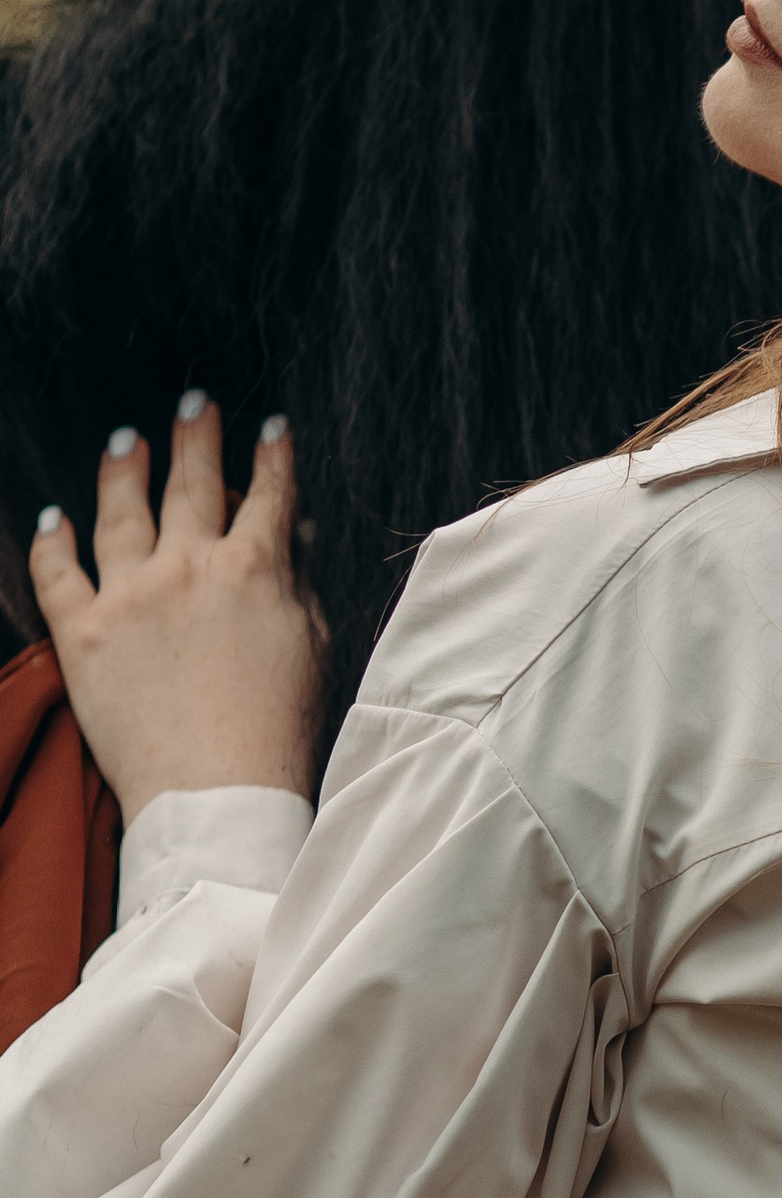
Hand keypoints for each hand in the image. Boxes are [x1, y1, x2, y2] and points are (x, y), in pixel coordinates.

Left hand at [28, 396, 322, 824]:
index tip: (271, 429)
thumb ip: (298, 584)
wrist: (219, 791)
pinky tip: (56, 517)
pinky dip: (54, 538)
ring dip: (126, 467)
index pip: (269, 494)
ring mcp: (130, 594)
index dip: (273, 456)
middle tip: (196, 406)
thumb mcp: (311, 646)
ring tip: (128, 441)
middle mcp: (189, 566)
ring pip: (121, 509)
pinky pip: (56, 570)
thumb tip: (291, 540)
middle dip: (197, 437)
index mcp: (255, 569)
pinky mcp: (81, 631)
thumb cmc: (277, 730)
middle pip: (193, 482)